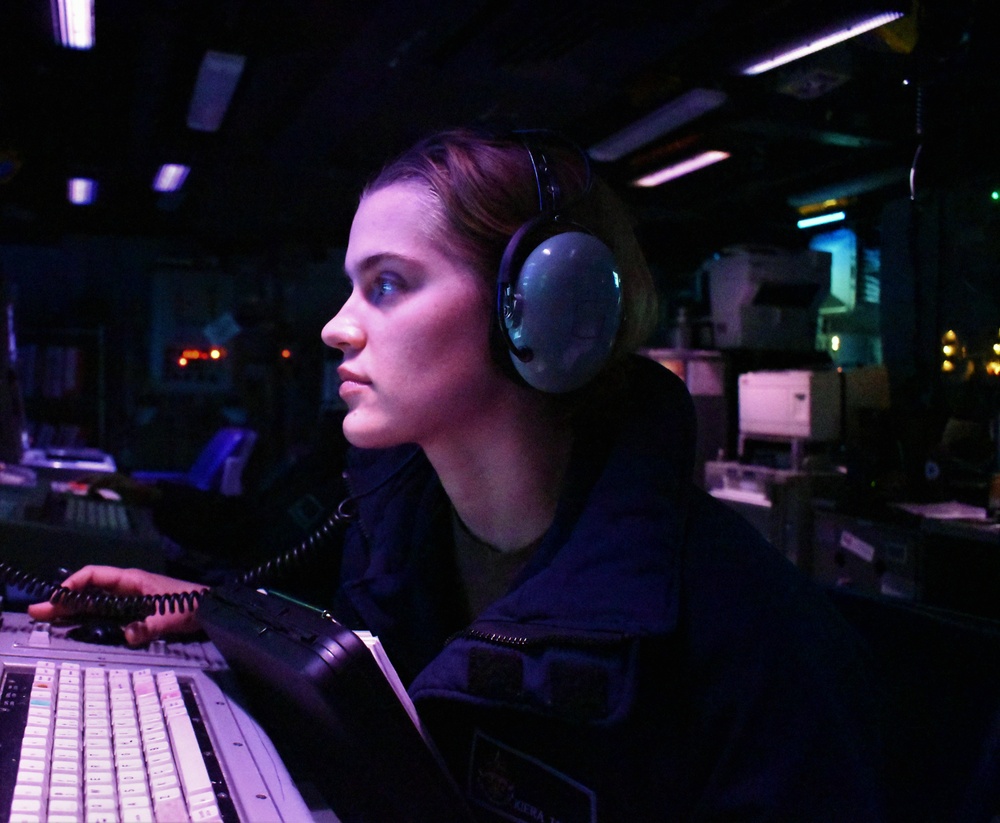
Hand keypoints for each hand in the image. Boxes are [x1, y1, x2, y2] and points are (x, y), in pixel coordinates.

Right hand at [27, 565, 205, 646]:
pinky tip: (77, 627)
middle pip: (88, 590)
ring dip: (73, 609)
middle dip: (64, 599)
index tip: (56, 598)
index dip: (72, 584)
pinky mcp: (134, 610)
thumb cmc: (190, 603)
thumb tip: (128, 635)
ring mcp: (129, 598)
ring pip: (94, 601)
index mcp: (131, 580)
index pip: (94, 575)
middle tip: (38, 611)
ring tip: (49, 619)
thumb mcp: (170, 615)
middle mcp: (126, 586)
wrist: (210, 607)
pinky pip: (105, 611)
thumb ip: (150, 626)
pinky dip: (88, 617)